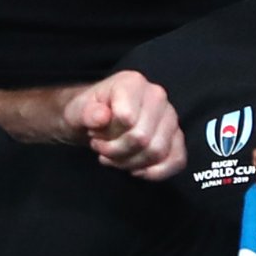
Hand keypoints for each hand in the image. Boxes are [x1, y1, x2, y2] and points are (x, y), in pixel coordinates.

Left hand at [63, 71, 183, 180]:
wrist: (97, 121)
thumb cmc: (88, 113)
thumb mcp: (78, 110)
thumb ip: (86, 112)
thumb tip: (101, 117)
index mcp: (132, 83)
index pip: (126, 119)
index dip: (107, 135)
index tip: (94, 134)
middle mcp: (157, 95)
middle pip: (142, 138)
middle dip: (117, 152)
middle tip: (102, 150)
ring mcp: (170, 116)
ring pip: (157, 152)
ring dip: (131, 163)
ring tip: (115, 158)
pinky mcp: (176, 136)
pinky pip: (177, 159)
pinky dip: (156, 172)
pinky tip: (137, 171)